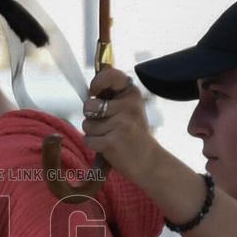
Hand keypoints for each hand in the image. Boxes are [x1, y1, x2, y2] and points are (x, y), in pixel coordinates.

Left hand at [82, 66, 157, 185]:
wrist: (149, 161)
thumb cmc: (132, 134)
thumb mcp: (128, 109)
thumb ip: (110, 97)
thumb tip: (87, 93)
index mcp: (132, 93)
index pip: (110, 75)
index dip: (96, 83)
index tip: (94, 92)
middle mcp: (129, 106)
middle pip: (89, 105)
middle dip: (91, 116)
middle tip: (108, 125)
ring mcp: (122, 123)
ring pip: (87, 124)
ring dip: (94, 133)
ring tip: (111, 136)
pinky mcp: (113, 141)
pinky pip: (88, 139)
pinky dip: (94, 145)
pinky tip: (109, 147)